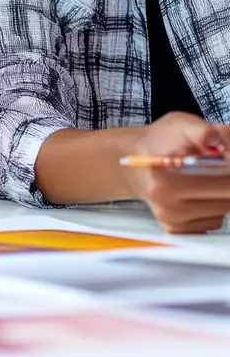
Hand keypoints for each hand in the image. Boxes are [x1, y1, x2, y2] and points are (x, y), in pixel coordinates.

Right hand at [121, 112, 229, 233]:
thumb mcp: (180, 124)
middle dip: (228, 177)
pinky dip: (215, 206)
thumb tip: (220, 144)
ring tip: (206, 176)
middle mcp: (167, 204)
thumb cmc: (161, 142)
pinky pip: (215, 221)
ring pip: (224, 209)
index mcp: (166, 179)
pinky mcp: (179, 232)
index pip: (222, 181)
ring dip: (223, 193)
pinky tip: (201, 192)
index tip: (226, 156)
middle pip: (226, 196)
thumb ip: (204, 132)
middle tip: (219, 164)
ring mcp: (172, 220)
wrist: (136, 163)